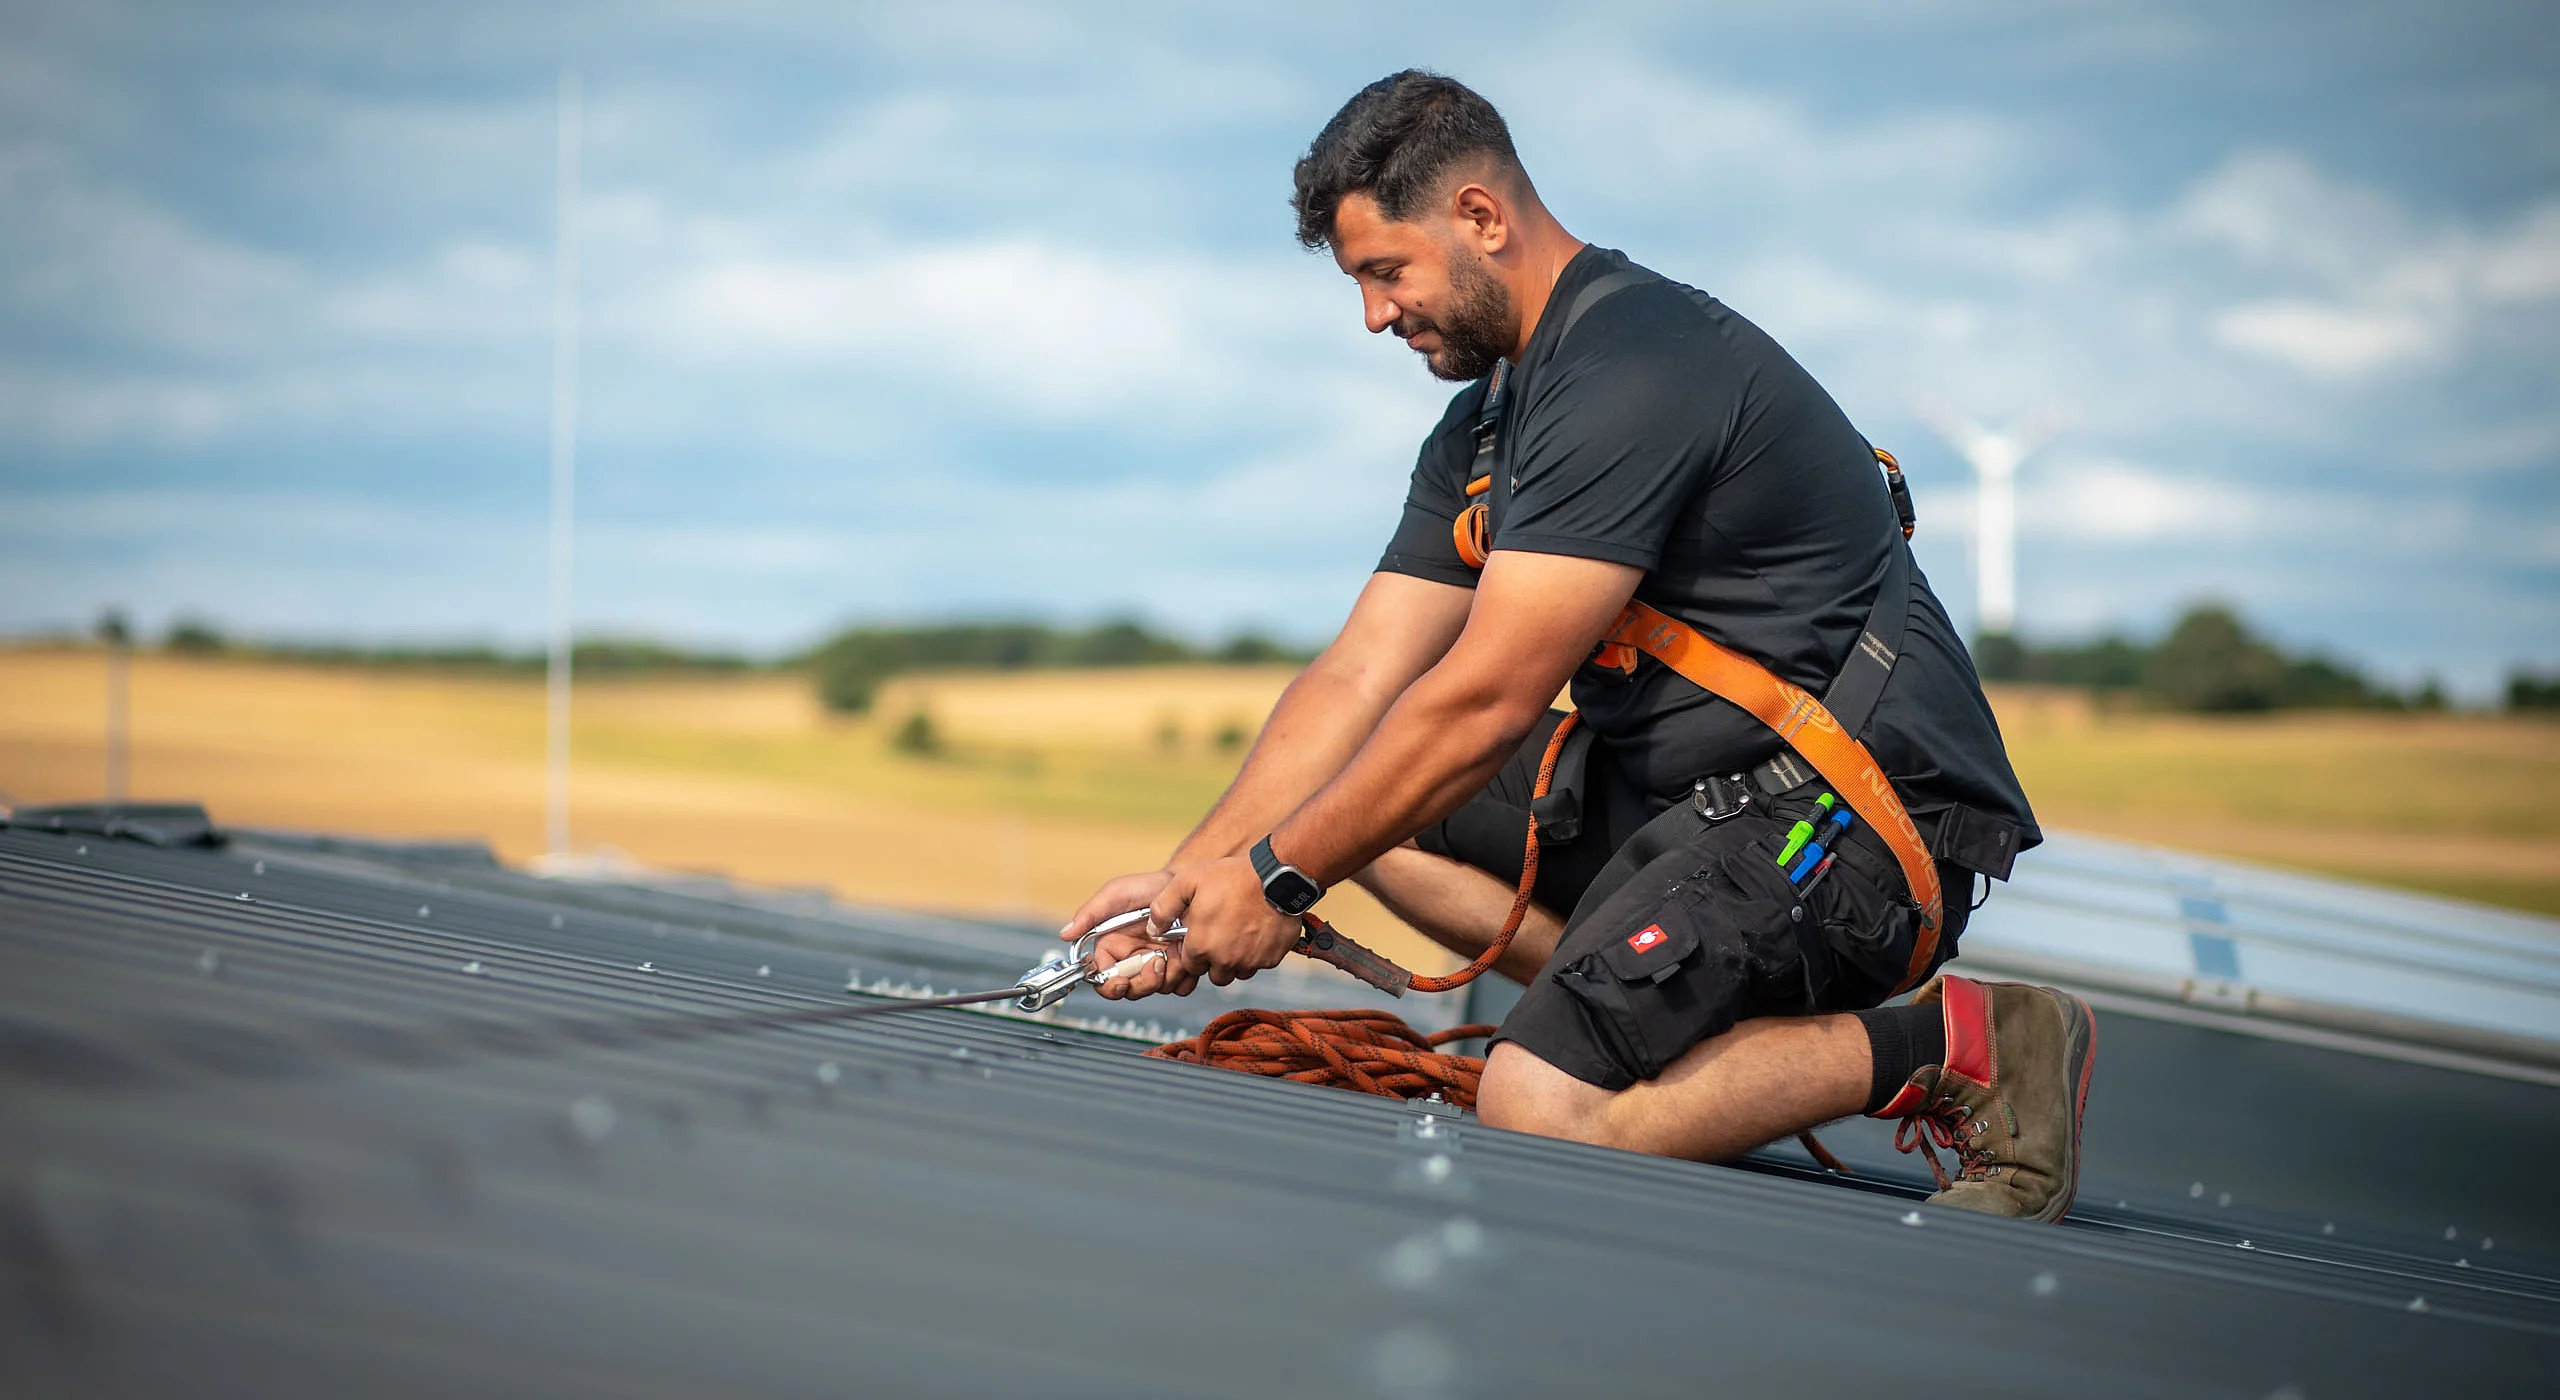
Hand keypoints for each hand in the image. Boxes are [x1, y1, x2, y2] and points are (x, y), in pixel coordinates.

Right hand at [1063, 868, 1197, 1000]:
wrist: (1184, 884)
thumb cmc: (1148, 886)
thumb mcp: (1116, 894)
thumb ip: (1090, 914)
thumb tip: (1066, 933)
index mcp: (1113, 947)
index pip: (1104, 979)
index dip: (1110, 986)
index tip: (1121, 982)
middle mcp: (1133, 959)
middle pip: (1131, 990)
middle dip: (1143, 983)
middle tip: (1156, 962)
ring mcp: (1157, 964)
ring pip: (1156, 989)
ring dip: (1166, 976)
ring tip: (1172, 951)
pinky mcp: (1179, 966)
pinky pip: (1180, 986)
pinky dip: (1184, 976)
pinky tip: (1183, 954)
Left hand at [1149, 855, 1301, 988]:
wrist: (1276, 877)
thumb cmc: (1232, 877)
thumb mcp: (1187, 882)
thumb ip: (1163, 908)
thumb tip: (1153, 928)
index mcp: (1200, 946)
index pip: (1190, 965)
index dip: (1194, 950)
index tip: (1202, 935)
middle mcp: (1223, 960)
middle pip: (1214, 974)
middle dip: (1214, 960)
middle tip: (1221, 935)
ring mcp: (1249, 962)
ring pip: (1237, 972)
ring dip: (1235, 960)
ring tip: (1238, 934)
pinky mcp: (1270, 960)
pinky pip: (1258, 965)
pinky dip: (1256, 955)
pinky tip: (1256, 933)